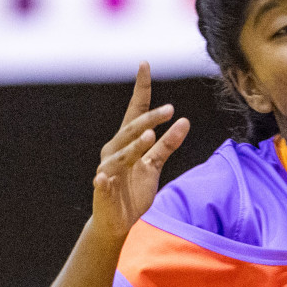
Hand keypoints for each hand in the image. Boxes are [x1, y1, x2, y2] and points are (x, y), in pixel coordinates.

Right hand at [91, 63, 189, 241]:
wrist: (117, 221)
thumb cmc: (134, 190)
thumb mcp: (154, 165)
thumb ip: (168, 144)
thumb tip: (185, 120)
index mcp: (126, 142)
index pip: (135, 111)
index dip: (141, 89)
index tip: (145, 64)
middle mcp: (114, 151)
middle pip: (131, 130)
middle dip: (149, 119)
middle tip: (169, 109)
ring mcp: (107, 170)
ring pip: (121, 154)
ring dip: (133, 145)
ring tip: (150, 136)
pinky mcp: (102, 190)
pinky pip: (102, 183)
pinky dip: (103, 180)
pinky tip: (105, 177)